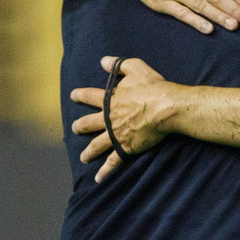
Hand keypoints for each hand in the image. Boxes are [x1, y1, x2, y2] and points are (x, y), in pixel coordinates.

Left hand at [68, 56, 174, 181]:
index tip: (73, 96)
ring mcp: (116, 134)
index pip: (90, 96)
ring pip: (97, 144)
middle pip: (89, 123)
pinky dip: (105, 170)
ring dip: (89, 152)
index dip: (80, 95)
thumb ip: (118, 65)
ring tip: (83, 158)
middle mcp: (109, 118)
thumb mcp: (135, 68)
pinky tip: (98, 178)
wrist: (165, 107)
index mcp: (110, 99)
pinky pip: (113, 161)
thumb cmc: (153, 87)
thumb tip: (103, 61)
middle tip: (74, 129)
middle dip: (80, 126)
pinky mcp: (126, 147)